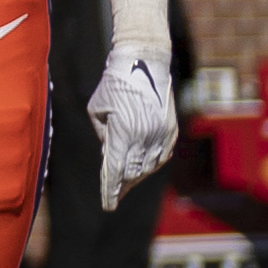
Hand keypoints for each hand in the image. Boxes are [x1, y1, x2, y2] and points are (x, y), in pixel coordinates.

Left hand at [89, 49, 177, 211]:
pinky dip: (152, 165)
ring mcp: (161, 133)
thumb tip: (109, 155)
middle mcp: (145, 135)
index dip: (111, 189)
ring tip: (126, 184)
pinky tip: (143, 169)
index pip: (115, 169)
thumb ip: (103, 135)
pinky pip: (162, 155)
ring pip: (149, 166)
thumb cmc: (113, 84)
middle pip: (133, 172)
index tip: (108, 205)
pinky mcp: (170, 129)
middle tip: (113, 197)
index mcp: (124, 131)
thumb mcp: (97, 110)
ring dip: (136, 177)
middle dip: (122, 186)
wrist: (144, 62)